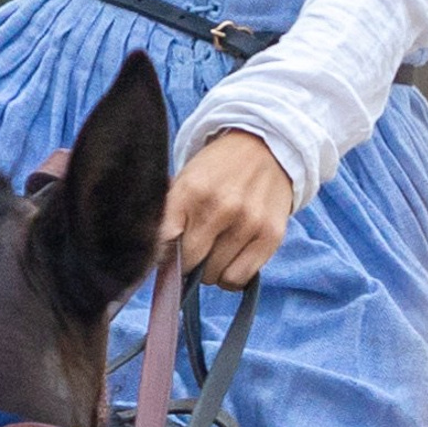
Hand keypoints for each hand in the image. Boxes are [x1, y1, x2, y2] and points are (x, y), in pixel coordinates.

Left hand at [160, 131, 292, 289]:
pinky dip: (231, 277)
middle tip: (194, 251)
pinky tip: (231, 260)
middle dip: (187, 263)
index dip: (162, 255)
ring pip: (215, 274)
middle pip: (190, 262)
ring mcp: (248, 223)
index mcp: (191, 190)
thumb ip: (170, 214)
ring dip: (211, 270)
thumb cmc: (218, 170)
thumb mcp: (186, 180)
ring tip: (215, 252)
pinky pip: (239, 278)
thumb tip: (156, 255)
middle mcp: (220, 207)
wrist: (267, 148)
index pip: (164, 241)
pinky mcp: (271, 236)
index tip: (166, 255)